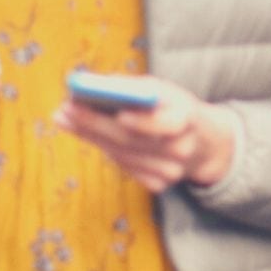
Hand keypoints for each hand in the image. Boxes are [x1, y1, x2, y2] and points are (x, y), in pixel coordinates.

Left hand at [55, 77, 235, 193]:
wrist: (204, 143)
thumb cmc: (175, 108)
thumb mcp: (164, 90)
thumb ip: (134, 87)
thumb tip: (94, 85)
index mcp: (189, 120)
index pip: (169, 124)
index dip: (144, 122)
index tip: (118, 113)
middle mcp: (183, 149)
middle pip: (132, 140)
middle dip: (94, 124)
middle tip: (66, 111)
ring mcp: (171, 172)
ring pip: (122, 155)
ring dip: (90, 137)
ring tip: (66, 119)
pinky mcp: (160, 185)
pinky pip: (124, 167)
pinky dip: (105, 149)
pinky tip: (90, 135)